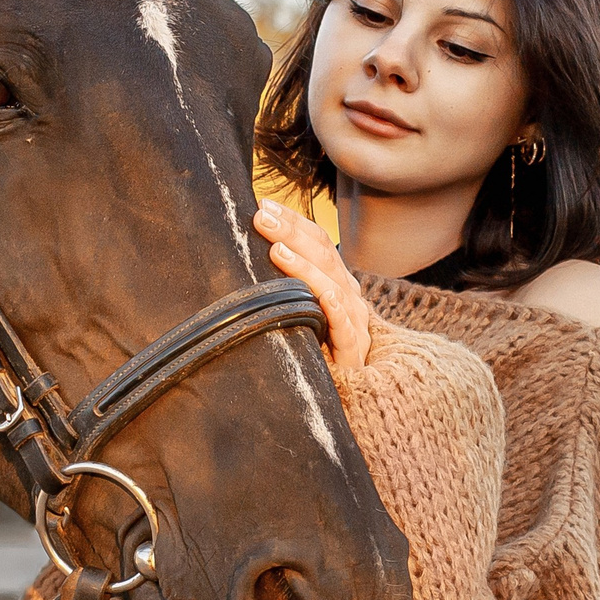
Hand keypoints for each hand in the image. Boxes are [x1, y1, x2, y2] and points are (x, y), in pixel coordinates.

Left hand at [254, 201, 372, 371]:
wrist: (345, 394)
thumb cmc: (311, 346)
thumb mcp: (295, 307)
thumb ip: (281, 281)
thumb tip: (246, 251)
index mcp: (336, 279)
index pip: (318, 241)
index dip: (293, 221)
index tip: (263, 205)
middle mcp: (347, 295)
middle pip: (323, 256)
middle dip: (291, 234)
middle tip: (262, 218)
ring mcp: (353, 323)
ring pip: (332, 287)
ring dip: (305, 267)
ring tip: (277, 251)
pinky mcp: (352, 352)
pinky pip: (346, 330)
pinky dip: (336, 311)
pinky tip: (325, 298)